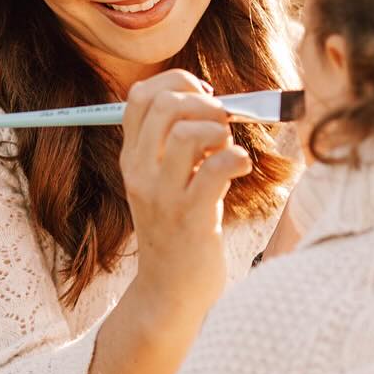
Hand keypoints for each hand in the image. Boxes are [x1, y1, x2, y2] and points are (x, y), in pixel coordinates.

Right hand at [119, 70, 251, 319]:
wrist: (170, 291)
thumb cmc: (178, 233)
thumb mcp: (162, 184)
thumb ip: (175, 148)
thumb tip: (213, 105)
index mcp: (132, 159)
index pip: (140, 96)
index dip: (177, 82)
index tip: (204, 96)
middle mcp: (141, 173)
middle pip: (165, 106)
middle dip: (204, 102)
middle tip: (223, 125)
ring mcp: (163, 195)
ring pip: (187, 132)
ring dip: (219, 131)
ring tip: (227, 151)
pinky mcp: (190, 216)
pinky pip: (217, 167)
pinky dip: (236, 158)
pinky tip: (240, 169)